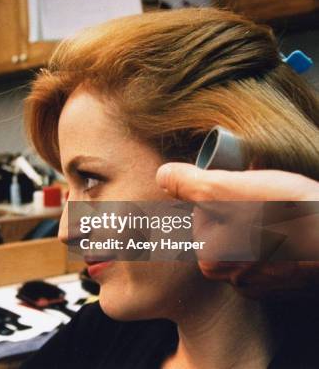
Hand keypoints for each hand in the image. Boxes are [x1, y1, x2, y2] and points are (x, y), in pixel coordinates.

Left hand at [156, 163, 318, 298]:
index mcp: (210, 259)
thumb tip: (163, 175)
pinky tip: (297, 230)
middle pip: (224, 225)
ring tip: (286, 214)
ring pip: (250, 236)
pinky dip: (282, 236)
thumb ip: (190, 183)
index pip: (201, 213)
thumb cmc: (291, 215)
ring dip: (263, 220)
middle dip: (242, 207)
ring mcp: (262, 283)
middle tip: (269, 200)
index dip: (222, 193)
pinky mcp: (288, 282)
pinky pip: (273, 250)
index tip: (246, 192)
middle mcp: (231, 278)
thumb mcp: (230, 188)